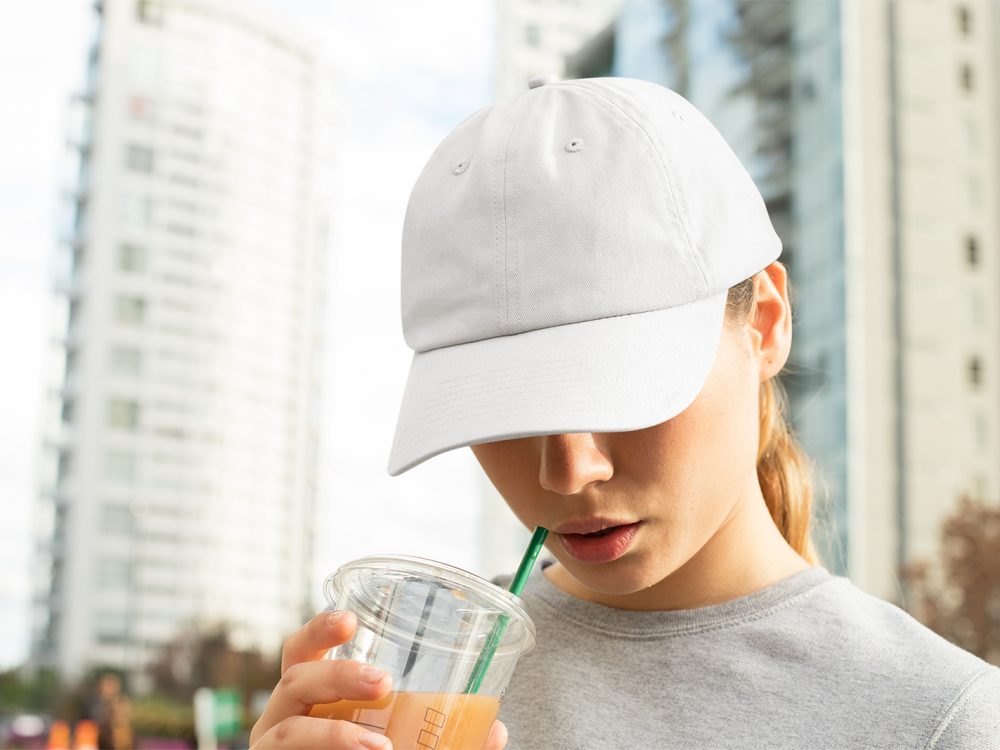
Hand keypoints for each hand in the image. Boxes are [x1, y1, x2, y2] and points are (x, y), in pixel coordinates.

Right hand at [249, 610, 507, 748]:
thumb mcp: (402, 742)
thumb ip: (446, 739)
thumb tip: (497, 731)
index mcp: (309, 700)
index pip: (302, 653)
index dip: (320, 630)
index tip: (350, 619)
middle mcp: (283, 720)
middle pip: (296, 680)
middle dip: (339, 674)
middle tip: (384, 682)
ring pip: (290, 730)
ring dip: (334, 734)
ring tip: (380, 747)